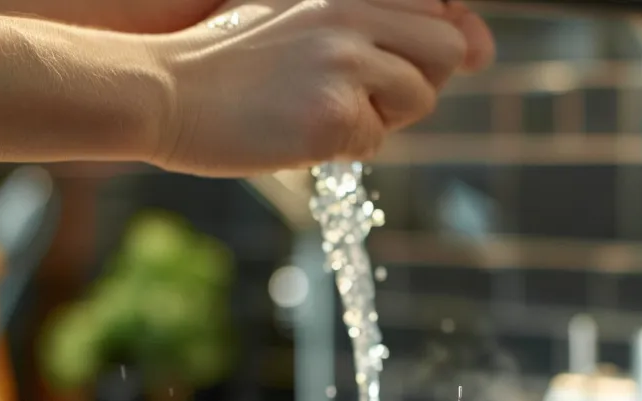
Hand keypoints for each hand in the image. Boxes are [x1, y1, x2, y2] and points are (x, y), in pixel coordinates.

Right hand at [143, 0, 494, 176]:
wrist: (162, 92)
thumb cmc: (228, 56)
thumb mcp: (299, 8)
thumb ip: (374, 15)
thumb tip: (479, 42)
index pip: (440, 6)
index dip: (428, 39)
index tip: (399, 56)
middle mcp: (352, 11)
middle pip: (446, 47)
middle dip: (417, 76)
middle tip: (361, 91)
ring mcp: (345, 62)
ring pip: (420, 97)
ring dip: (383, 114)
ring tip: (322, 108)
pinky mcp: (334, 116)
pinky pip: (376, 140)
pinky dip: (344, 146)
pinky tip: (297, 130)